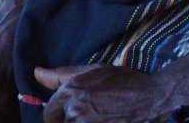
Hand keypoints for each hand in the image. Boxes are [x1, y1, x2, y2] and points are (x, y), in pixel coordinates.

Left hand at [35, 64, 183, 122]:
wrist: (152, 98)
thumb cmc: (123, 82)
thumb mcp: (92, 71)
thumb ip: (61, 75)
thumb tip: (36, 73)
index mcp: (70, 93)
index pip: (49, 116)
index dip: (58, 116)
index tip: (70, 114)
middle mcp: (75, 111)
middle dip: (72, 121)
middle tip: (93, 114)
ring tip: (103, 116)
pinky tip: (108, 119)